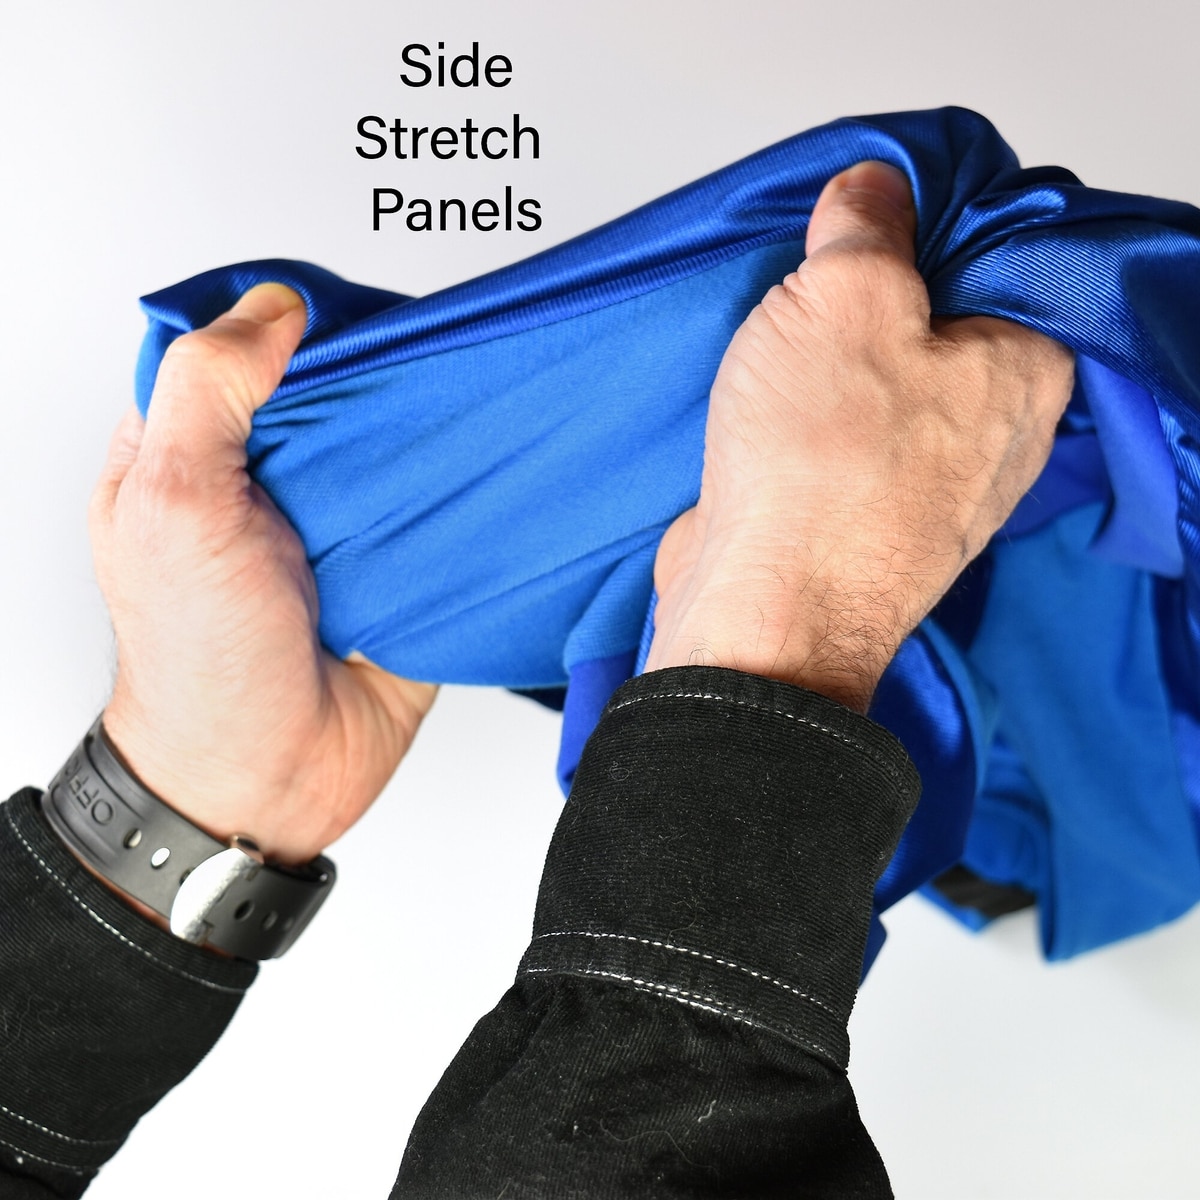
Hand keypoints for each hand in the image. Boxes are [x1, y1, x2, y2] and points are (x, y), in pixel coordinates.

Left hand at [91, 284, 436, 864]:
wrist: (268, 783)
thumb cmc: (199, 662)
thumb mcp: (171, 508)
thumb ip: (208, 395)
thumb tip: (272, 308)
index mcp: (197, 454)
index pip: (248, 352)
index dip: (297, 322)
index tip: (352, 312)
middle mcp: (273, 484)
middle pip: (337, 392)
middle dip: (386, 370)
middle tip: (436, 350)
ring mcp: (342, 527)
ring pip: (396, 446)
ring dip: (437, 427)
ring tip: (483, 395)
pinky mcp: (402, 569)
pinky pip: (445, 513)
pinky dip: (474, 492)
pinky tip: (503, 462)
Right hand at [645, 161, 1074, 711]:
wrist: (765, 607)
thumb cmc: (821, 466)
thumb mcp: (845, 295)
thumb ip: (867, 225)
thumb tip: (871, 190)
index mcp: (1023, 370)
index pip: (997, 260)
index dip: (923, 224)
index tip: (859, 218)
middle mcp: (991, 435)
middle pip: (930, 323)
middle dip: (861, 296)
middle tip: (804, 282)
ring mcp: (925, 487)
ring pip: (875, 386)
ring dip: (822, 362)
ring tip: (773, 350)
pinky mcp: (861, 521)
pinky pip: (836, 441)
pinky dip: (801, 419)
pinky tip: (762, 410)